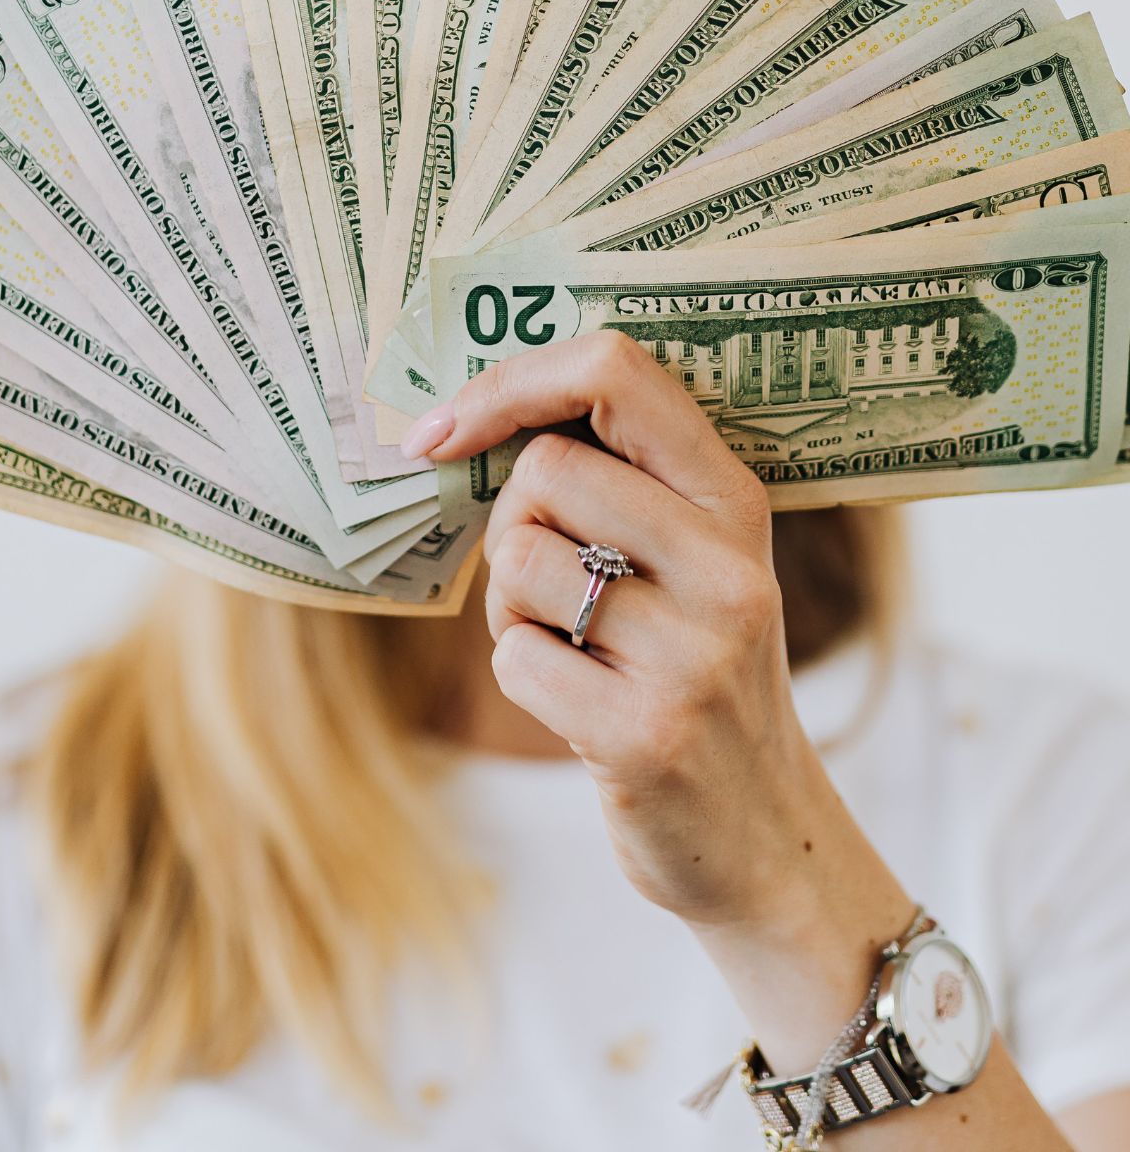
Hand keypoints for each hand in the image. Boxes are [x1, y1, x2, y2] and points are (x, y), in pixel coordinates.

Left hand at [408, 330, 838, 932]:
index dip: (510, 382)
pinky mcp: (646, 734)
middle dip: (512, 526)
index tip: (444, 428)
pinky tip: (580, 703)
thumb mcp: (696, 562)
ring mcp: (694, 652)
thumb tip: (466, 417)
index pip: (616, 372)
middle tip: (550, 587)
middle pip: (545, 470)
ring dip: (511, 610)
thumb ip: (622, 485)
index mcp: (734, 500)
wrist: (763, 836)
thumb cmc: (694, 672)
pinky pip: (514, 659)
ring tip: (571, 648)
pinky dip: (522, 676)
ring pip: (519, 563)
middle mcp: (728, 565)